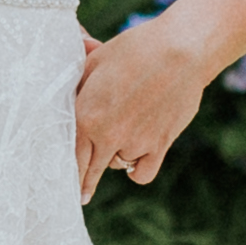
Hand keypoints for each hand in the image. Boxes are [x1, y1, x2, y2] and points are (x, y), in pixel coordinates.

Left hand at [73, 19, 205, 198]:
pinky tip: (136, 160)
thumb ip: (78, 84)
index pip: (69, 153)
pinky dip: (137, 169)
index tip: (66, 184)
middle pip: (89, 170)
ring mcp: (133, 143)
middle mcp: (106, 135)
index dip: (66, 170)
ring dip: (116, 156)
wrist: (181, 51)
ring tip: (124, 135)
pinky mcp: (159, 146)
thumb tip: (64, 88)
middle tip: (83, 195)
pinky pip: (141, 174)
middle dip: (84, 183)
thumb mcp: (96, 61)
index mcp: (85, 114)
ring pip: (117, 165)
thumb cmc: (136, 49)